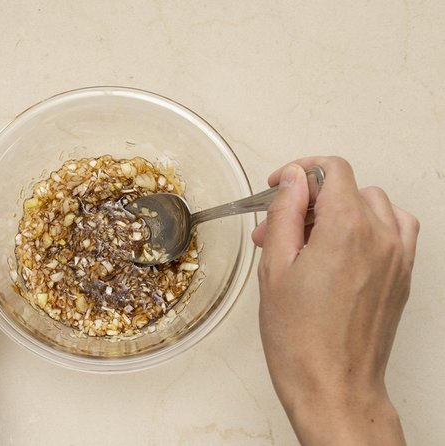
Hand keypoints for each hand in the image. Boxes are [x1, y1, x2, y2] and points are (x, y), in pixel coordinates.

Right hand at [253, 157, 418, 444]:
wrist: (333, 386)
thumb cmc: (299, 338)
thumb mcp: (274, 268)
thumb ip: (284, 213)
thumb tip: (292, 179)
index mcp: (346, 229)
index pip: (332, 169)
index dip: (299, 171)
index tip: (280, 186)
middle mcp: (380, 236)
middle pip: (349, 187)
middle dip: (310, 199)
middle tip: (278, 229)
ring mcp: (398, 257)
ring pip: (374, 205)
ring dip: (340, 211)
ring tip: (309, 241)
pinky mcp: (403, 276)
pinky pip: (395, 229)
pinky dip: (370, 226)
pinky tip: (342, 250)